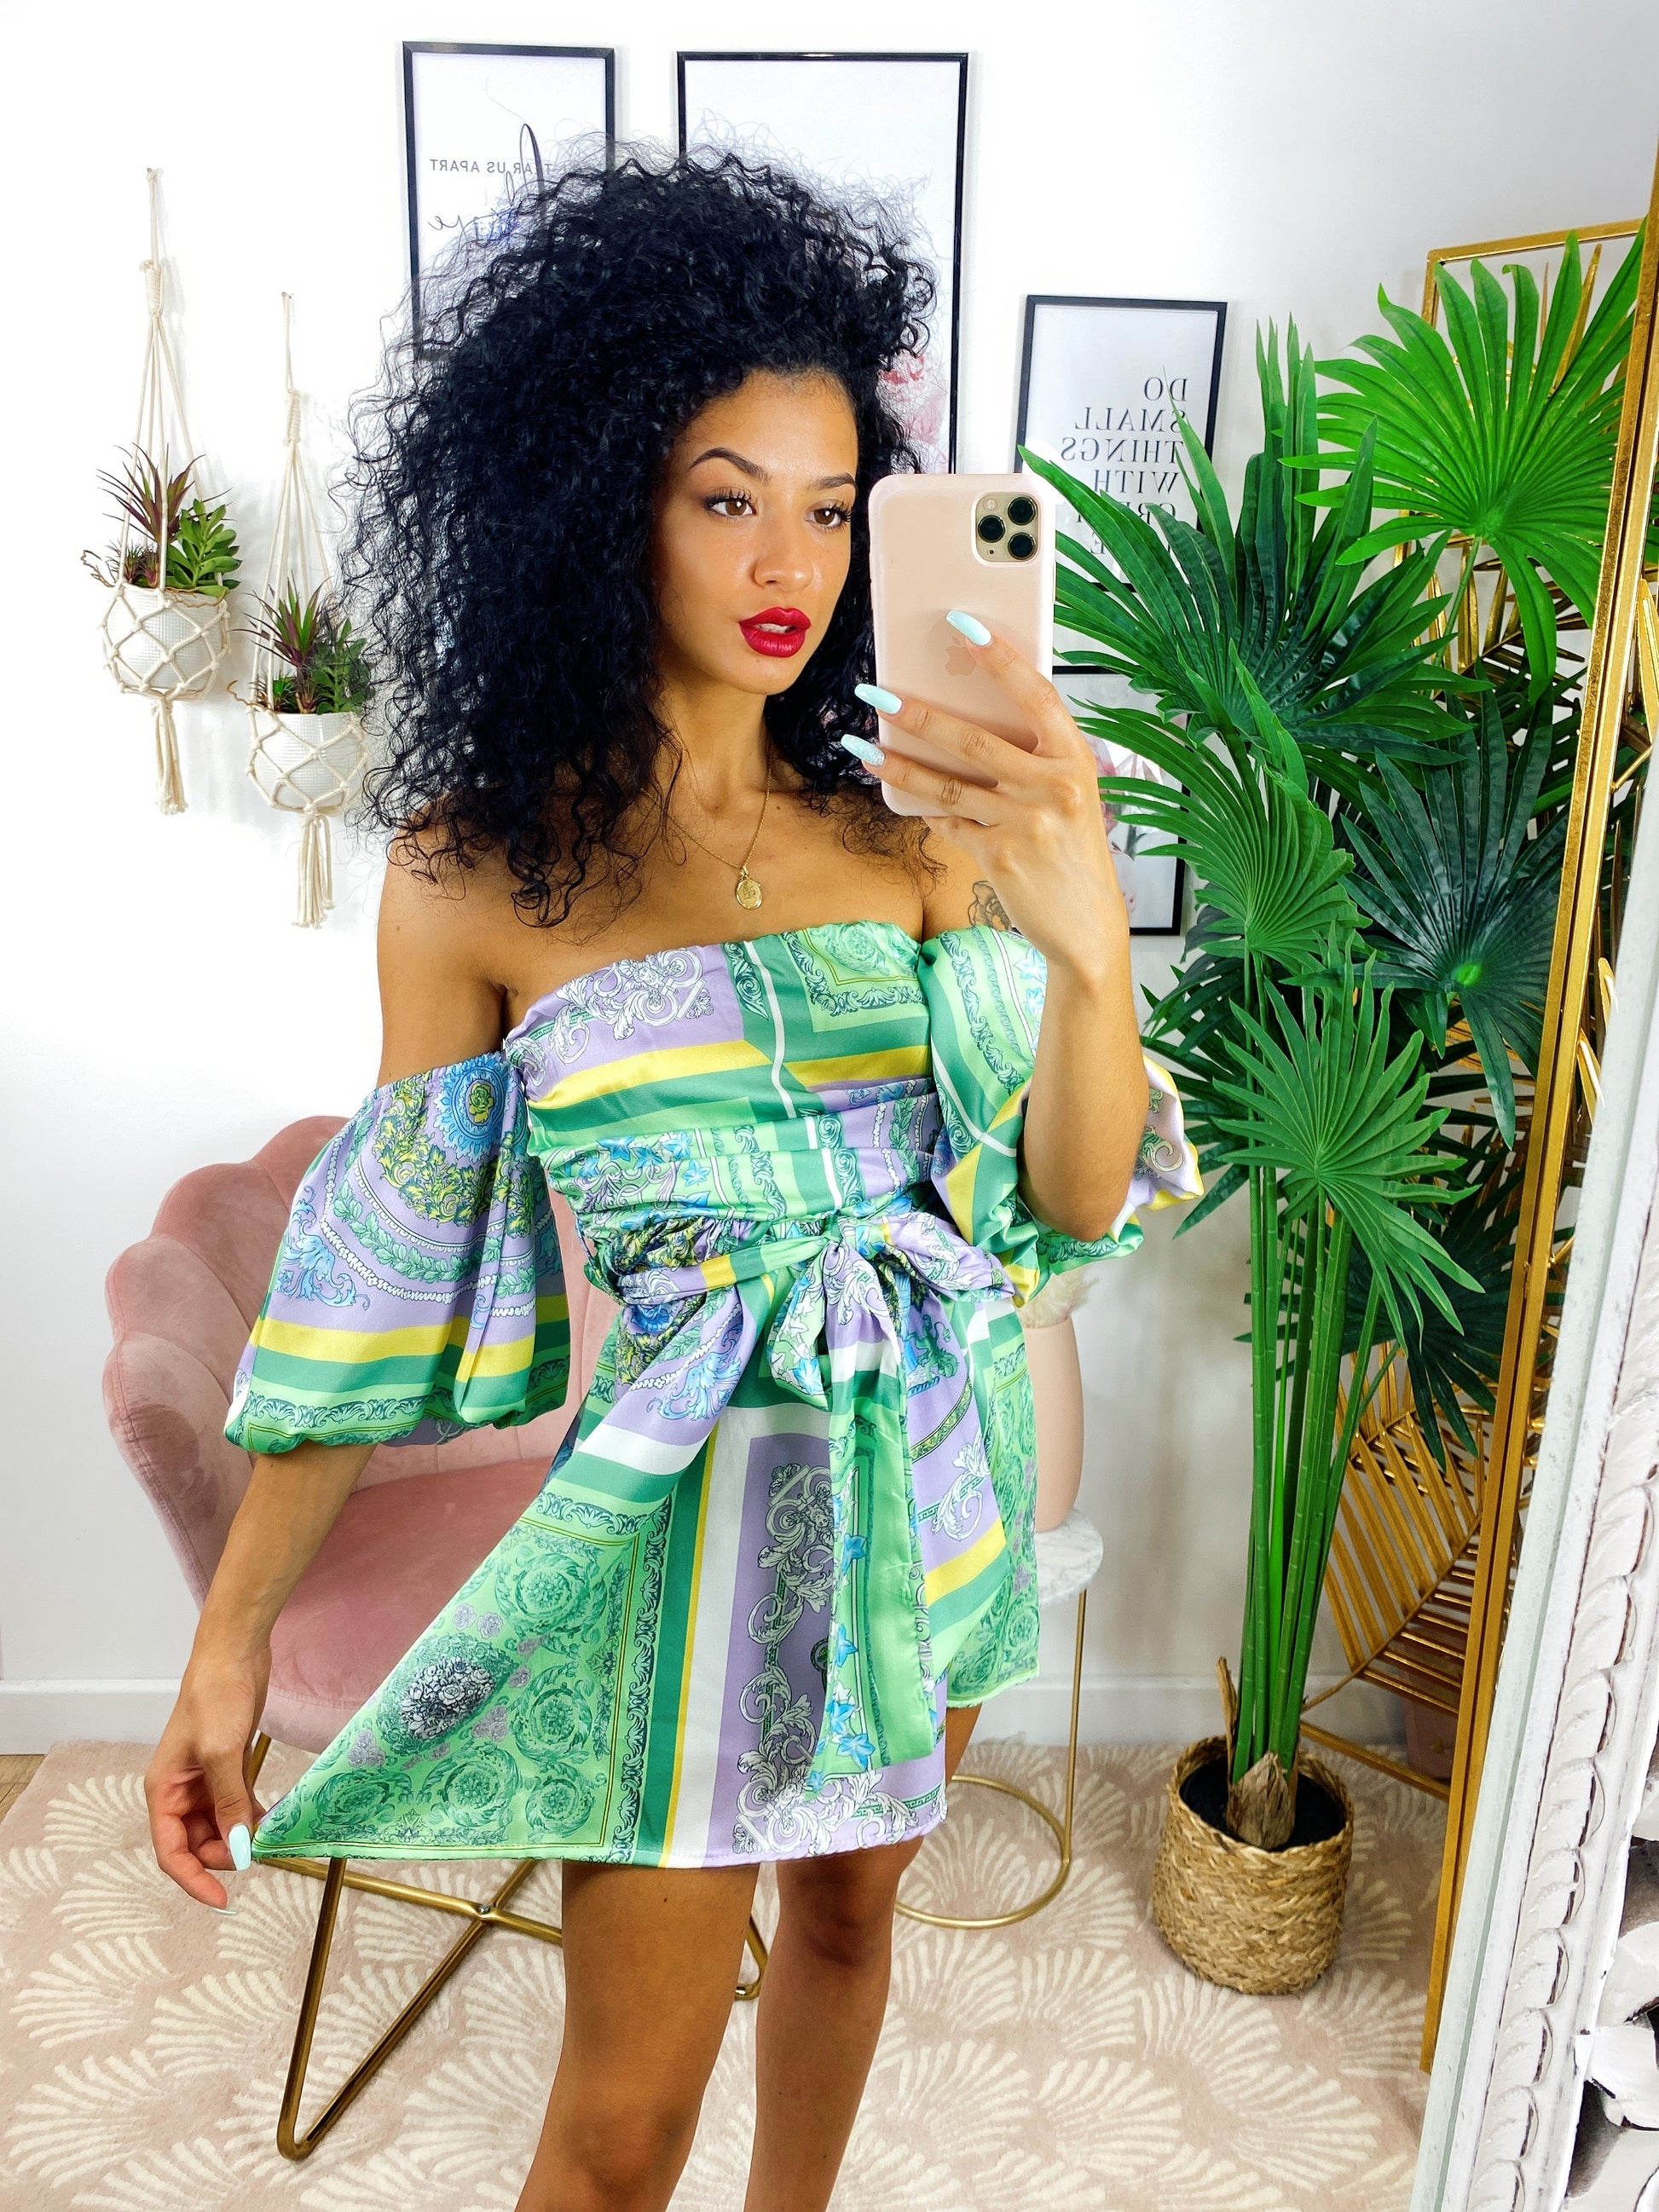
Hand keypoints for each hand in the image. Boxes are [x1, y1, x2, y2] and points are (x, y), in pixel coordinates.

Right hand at [144, 1644, 269, 1908]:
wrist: (234, 1655)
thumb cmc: (216, 1698)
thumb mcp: (221, 1753)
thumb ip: (228, 1803)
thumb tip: (237, 1848)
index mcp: (163, 1791)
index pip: (171, 1851)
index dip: (194, 1879)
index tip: (223, 1900)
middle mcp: (181, 1792)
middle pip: (197, 1844)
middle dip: (224, 1855)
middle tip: (257, 1851)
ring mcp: (205, 1781)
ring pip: (219, 1827)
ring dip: (241, 1837)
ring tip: (270, 1840)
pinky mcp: (228, 1768)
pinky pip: (236, 1806)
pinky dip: (251, 1817)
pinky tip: (272, 1822)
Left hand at [851, 620, 1126, 980]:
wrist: (1087, 926)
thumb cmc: (1072, 851)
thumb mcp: (1068, 796)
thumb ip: (1032, 760)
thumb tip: (963, 721)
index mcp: (1075, 758)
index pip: (1036, 693)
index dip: (999, 656)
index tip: (962, 624)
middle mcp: (1054, 785)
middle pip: (974, 739)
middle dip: (918, 713)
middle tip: (876, 693)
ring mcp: (1027, 821)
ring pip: (948, 784)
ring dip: (899, 763)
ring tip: (863, 746)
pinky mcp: (1001, 855)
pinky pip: (950, 823)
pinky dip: (927, 811)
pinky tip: (904, 797)